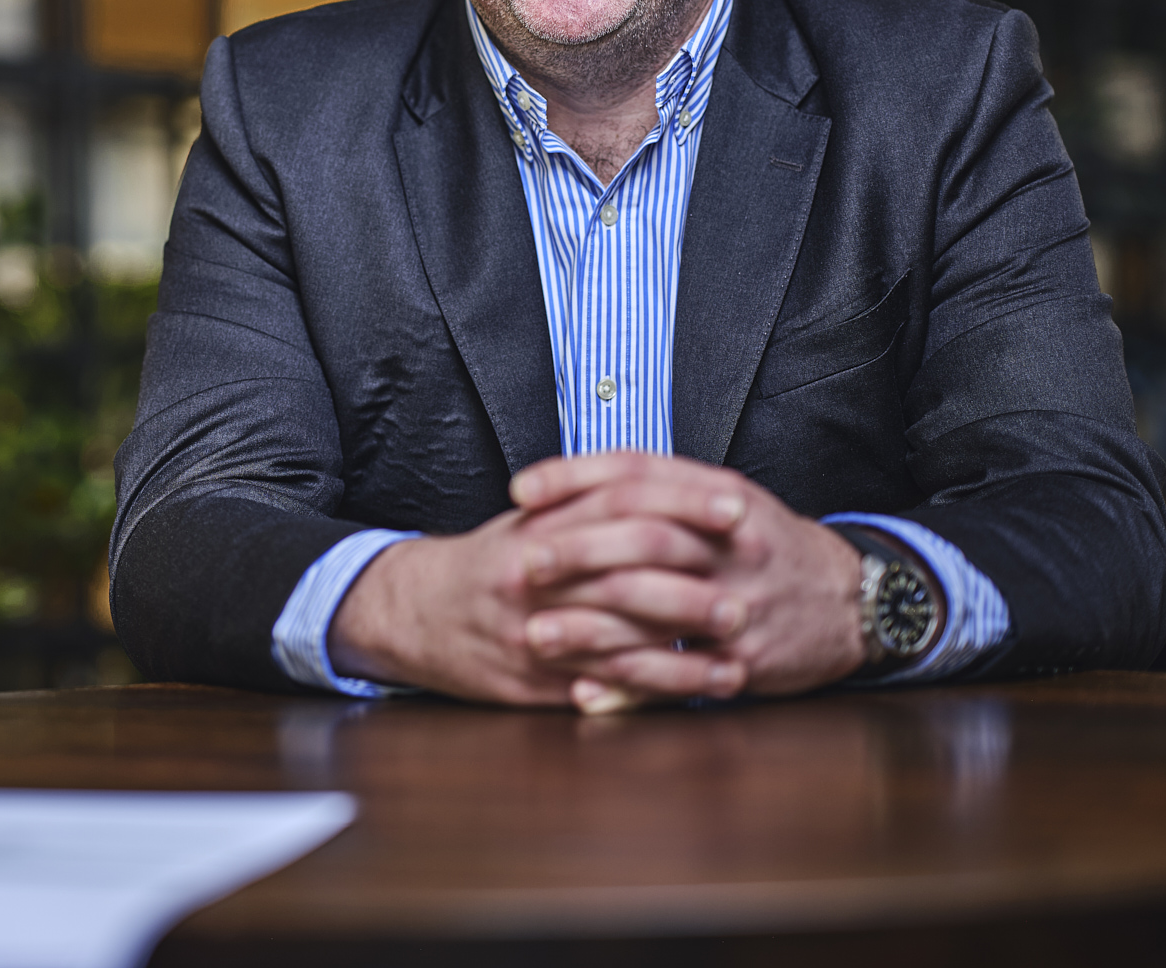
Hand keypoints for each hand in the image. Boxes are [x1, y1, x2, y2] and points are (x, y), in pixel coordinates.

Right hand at [328, 481, 752, 708]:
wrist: (414, 613)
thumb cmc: (489, 563)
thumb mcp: (530, 519)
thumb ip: (587, 498)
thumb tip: (661, 478)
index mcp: (541, 527)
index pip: (622, 502)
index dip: (683, 502)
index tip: (736, 505)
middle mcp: (536, 576)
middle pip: (627, 570)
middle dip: (695, 579)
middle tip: (751, 586)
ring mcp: (534, 631)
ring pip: (622, 637)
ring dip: (687, 645)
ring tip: (741, 643)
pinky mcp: (533, 681)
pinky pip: (605, 686)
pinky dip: (658, 688)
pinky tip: (701, 686)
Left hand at [510, 451, 868, 703]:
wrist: (851, 601)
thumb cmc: (763, 546)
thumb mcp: (723, 498)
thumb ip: (658, 487)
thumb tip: (573, 483)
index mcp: (719, 494)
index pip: (638, 472)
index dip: (574, 476)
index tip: (520, 489)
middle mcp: (731, 542)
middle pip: (644, 536)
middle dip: (577, 549)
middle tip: (522, 562)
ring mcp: (741, 602)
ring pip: (656, 610)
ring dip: (590, 626)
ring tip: (535, 634)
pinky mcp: (748, 660)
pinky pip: (681, 676)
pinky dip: (630, 686)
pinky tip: (585, 689)